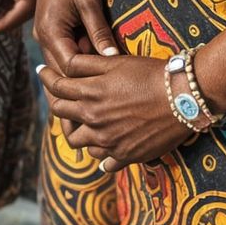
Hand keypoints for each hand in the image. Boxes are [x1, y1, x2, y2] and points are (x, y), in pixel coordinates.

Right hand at [33, 0, 118, 74]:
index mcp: (50, 32)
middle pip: (63, 71)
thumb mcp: (89, 3)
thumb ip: (99, 32)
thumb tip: (113, 58)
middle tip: (112, 76)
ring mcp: (45, 35)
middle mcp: (43, 38)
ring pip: (63, 63)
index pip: (69, 67)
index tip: (114, 73)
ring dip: (84, 65)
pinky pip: (64, 52)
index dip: (92, 73)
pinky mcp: (51, 31)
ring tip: (107, 65)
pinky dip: (80, 55)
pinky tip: (98, 52)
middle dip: (86, 74)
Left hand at [38, 53, 189, 168]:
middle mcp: (94, 121)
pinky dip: (100, 155)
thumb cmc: (150, 74)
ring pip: (79, 142)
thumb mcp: (115, 62)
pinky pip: (104, 162)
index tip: (41, 70)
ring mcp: (109, 142)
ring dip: (76, 131)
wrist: (183, 98)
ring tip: (80, 123)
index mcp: (89, 95)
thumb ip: (86, 64)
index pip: (57, 88)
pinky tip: (102, 148)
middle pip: (62, 116)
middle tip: (58, 96)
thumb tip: (65, 64)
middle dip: (57, 103)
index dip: (46, 77)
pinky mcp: (126, 156)